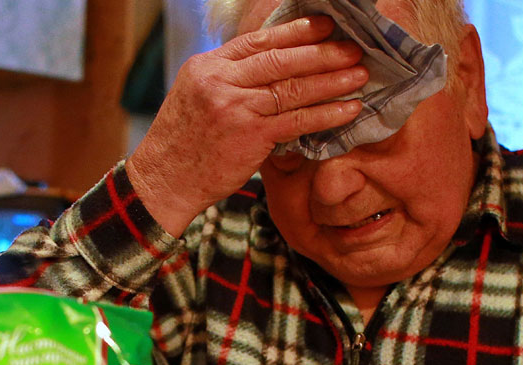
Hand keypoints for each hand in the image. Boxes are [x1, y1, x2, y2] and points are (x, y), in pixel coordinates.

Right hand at [126, 15, 367, 235]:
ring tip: (358, 75)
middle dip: (321, 52)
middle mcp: (220, 81)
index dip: (296, 32)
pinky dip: (326, 114)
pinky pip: (296, 120)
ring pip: (292, 87)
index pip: (258, 40)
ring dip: (331, 80)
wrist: (163, 181)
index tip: (324, 26)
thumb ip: (230, 80)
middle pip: (280, 59)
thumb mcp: (197, 97)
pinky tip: (348, 110)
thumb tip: (273, 69)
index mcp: (208, 66)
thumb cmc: (184, 144)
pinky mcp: (249, 135)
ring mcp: (234, 107)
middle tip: (352, 48)